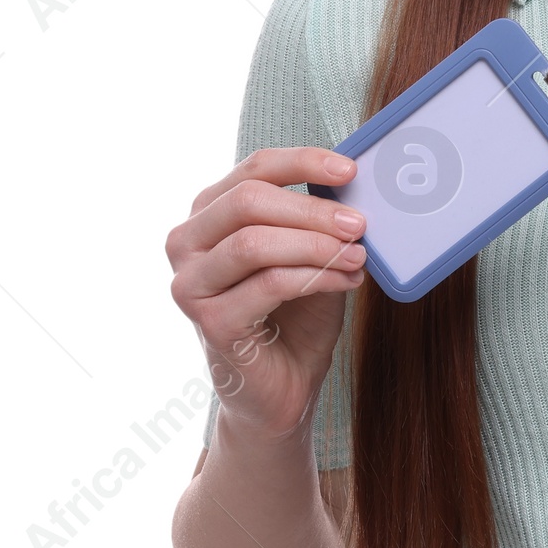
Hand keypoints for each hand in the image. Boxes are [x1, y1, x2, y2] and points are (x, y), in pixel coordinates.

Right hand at [168, 148, 365, 446]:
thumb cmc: (295, 313)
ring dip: (315, 244)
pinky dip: (316, 276)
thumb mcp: (309, 252)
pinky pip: (268, 284)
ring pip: (254, 242)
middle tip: (359, 222)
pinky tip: (347, 280)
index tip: (350, 170)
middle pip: (248, 201)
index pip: (254, 169)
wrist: (283, 386)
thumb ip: (318, 219)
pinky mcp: (209, 322)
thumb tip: (353, 185)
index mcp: (210, 214)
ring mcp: (191, 284)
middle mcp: (187, 243)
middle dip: (312, 208)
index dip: (303, 161)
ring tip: (358, 254)